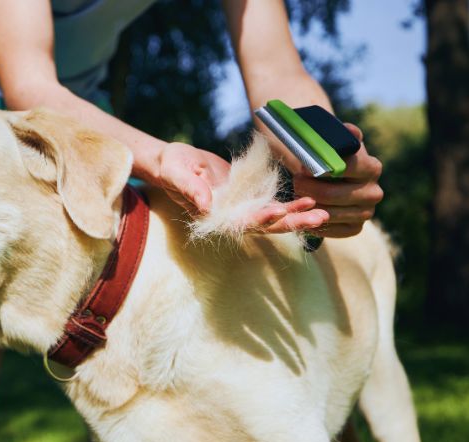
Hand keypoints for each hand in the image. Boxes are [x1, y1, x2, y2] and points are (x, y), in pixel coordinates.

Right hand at [156, 142, 328, 233]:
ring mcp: (240, 210)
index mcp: (213, 217)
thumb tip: (206, 205)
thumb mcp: (176, 173)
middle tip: (320, 218)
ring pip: (273, 219)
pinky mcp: (247, 199)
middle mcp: (230, 218)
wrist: (173, 163)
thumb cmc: (171, 167)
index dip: (259, 220)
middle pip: (265, 227)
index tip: (277, 211)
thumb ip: (190, 189)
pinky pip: (272, 205)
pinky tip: (311, 200)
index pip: (239, 224)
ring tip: (323, 212)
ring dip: (297, 217)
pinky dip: (291, 205)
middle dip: (292, 222)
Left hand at [292, 124, 383, 237]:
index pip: (345, 169)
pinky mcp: (356, 227)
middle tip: (295, 182)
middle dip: (308, 189)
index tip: (303, 168)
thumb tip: (348, 131)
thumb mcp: (335, 141)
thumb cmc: (331, 156)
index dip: (320, 169)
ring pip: (328, 214)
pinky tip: (303, 213)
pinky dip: (314, 223)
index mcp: (372, 167)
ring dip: (307, 206)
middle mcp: (374, 192)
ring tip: (296, 195)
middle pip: (332, 194)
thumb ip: (341, 135)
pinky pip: (332, 230)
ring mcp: (367, 212)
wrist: (333, 175)